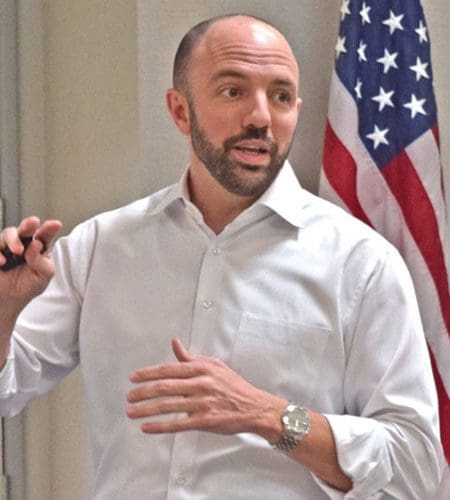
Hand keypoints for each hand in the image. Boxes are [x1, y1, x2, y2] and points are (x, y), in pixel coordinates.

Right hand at [0, 216, 62, 313]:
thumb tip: (36, 244)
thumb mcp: (43, 276)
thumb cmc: (28, 286)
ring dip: (13, 239)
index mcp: (39, 248)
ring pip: (8, 233)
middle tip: (34, 222)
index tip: (55, 224)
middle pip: (25, 229)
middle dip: (29, 224)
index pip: (45, 236)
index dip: (49, 229)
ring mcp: (6, 247)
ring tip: (18, 251)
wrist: (8, 301)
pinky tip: (2, 262)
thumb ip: (42, 261)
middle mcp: (23, 244)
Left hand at [126, 339, 284, 440]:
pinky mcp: (205, 421)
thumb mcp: (214, 365)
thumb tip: (175, 344)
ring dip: (146, 410)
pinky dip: (160, 426)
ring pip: (168, 406)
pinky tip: (147, 427)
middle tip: (128, 397)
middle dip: (143, 392)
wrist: (254, 407)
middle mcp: (201, 384)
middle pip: (165, 387)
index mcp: (202, 368)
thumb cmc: (232, 385)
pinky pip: (178, 424)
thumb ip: (191, 357)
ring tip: (131, 412)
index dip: (148, 373)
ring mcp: (203, 403)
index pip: (169, 369)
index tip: (133, 377)